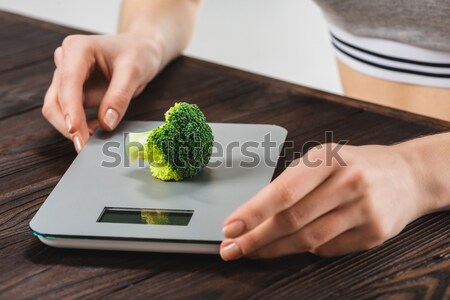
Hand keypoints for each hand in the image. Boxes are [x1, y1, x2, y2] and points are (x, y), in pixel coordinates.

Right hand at [42, 33, 162, 151]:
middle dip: (69, 125)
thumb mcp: (134, 71)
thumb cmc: (138, 54)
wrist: (141, 50)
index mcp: (77, 49)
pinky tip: (98, 130)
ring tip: (95, 140)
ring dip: (72, 128)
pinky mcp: (73, 92)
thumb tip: (106, 124)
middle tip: (86, 146)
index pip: (68, 83)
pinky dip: (80, 126)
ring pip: (56, 109)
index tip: (75, 130)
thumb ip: (120, 96)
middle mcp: (66, 61)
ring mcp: (67, 77)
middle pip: (56, 100)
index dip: (70, 109)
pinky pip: (69, 113)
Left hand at [220, 143, 430, 259]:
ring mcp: (364, 210)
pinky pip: (328, 249)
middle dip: (255, 238)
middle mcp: (348, 182)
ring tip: (253, 252)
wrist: (407, 176)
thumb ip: (293, 182)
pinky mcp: (374, 233)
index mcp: (328, 158)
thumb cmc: (355, 165)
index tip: (230, 227)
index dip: (253, 213)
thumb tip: (254, 214)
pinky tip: (294, 245)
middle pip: (292, 220)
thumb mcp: (324, 159)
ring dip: (274, 250)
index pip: (283, 192)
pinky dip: (306, 249)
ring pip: (308, 240)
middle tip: (232, 248)